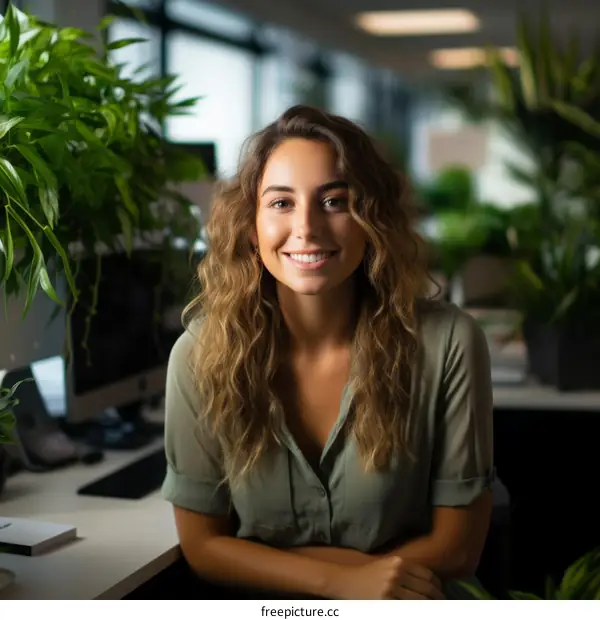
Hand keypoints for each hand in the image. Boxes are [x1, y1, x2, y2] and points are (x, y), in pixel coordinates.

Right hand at [329, 556, 444, 599]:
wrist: (346, 580)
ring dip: (429, 606)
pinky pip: (407, 608)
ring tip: (434, 609)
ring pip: (419, 601)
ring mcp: (391, 588)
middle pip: (426, 589)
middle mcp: (396, 573)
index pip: (427, 575)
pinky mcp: (385, 601)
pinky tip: (419, 611)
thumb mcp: (387, 565)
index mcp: (398, 562)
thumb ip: (405, 570)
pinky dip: (415, 610)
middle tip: (443, 603)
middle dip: (437, 598)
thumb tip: (428, 582)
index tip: (441, 592)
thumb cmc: (368, 574)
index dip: (437, 585)